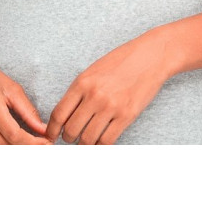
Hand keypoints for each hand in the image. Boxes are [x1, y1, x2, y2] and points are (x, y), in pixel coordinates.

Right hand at [0, 50, 51, 144]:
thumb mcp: (10, 87)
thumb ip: (27, 110)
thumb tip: (42, 129)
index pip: (15, 136)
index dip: (34, 144)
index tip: (47, 143)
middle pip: (6, 147)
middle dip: (26, 150)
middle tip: (42, 148)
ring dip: (13, 152)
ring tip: (28, 146)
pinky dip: (0, 149)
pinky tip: (11, 143)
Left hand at [45, 32, 172, 144]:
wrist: (150, 56)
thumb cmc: (121, 61)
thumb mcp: (94, 70)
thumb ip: (79, 91)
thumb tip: (65, 116)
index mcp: (83, 82)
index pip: (59, 113)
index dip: (52, 129)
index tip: (51, 136)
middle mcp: (94, 95)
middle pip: (71, 130)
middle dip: (68, 138)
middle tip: (71, 139)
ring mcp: (111, 107)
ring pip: (88, 139)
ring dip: (84, 145)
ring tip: (85, 141)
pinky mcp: (127, 116)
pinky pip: (107, 141)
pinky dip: (100, 146)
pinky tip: (100, 142)